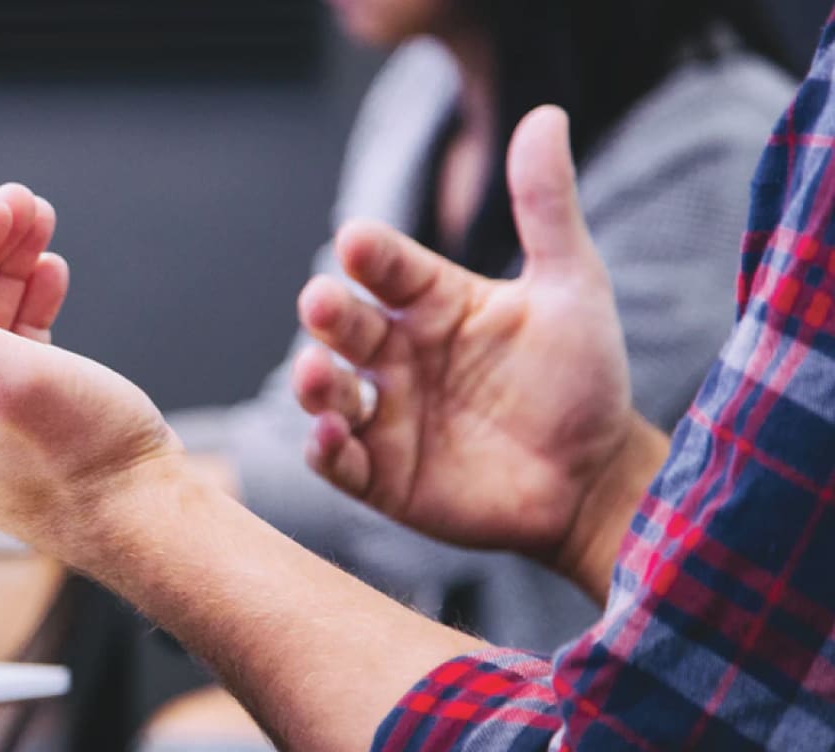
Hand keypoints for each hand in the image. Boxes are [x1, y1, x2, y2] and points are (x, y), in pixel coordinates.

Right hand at [293, 106, 664, 594]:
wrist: (596, 479)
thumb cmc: (582, 378)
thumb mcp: (572, 285)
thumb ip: (547, 205)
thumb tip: (545, 115)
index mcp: (433, 303)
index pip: (387, 267)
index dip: (370, 254)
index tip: (358, 242)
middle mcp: (398, 354)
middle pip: (345, 324)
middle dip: (328, 313)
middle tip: (322, 302)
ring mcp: (386, 415)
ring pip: (327, 390)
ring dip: (313, 381)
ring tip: (318, 373)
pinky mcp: (381, 475)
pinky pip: (336, 460)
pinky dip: (324, 447)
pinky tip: (330, 434)